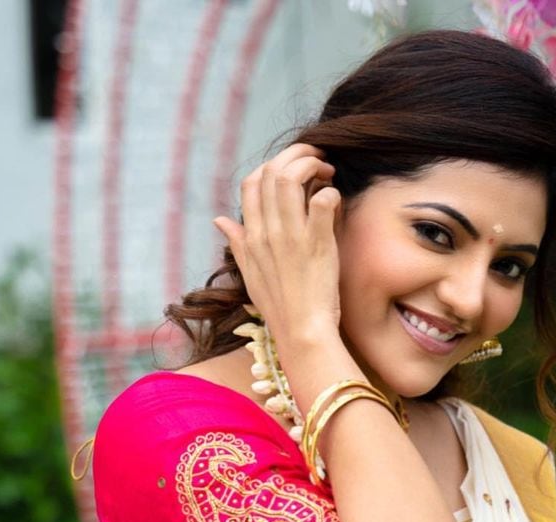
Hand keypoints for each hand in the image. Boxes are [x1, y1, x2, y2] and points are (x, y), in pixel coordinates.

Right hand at [212, 143, 341, 345]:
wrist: (302, 333)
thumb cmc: (281, 308)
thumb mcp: (251, 274)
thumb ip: (237, 243)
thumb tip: (220, 220)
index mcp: (252, 237)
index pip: (251, 183)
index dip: (271, 167)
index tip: (291, 172)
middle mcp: (268, 232)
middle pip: (272, 171)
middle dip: (296, 155)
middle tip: (317, 160)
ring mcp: (291, 237)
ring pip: (292, 178)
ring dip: (313, 165)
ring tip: (328, 172)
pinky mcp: (317, 244)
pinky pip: (322, 201)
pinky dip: (331, 192)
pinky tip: (335, 200)